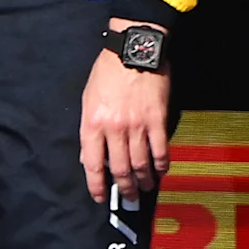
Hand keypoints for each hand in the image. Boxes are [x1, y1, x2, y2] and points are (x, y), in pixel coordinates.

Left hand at [79, 50, 171, 206]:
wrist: (133, 50)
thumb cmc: (106, 73)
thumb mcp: (87, 100)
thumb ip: (89, 130)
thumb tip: (89, 157)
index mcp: (92, 124)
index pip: (92, 164)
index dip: (96, 185)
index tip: (100, 197)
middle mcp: (114, 129)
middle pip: (119, 169)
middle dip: (124, 188)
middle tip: (128, 198)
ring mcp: (137, 126)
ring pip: (140, 163)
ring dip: (143, 180)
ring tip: (145, 188)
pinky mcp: (158, 120)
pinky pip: (160, 150)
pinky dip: (161, 165)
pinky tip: (161, 172)